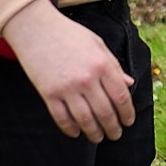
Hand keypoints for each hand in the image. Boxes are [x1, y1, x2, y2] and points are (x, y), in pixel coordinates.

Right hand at [0, 0, 136, 140]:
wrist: (36, 28)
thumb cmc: (70, 35)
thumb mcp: (98, 45)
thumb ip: (114, 66)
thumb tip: (129, 84)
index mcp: (103, 64)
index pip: (121, 97)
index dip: (127, 113)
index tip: (128, 122)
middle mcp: (87, 79)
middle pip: (105, 113)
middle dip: (113, 128)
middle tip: (115, 134)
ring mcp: (67, 88)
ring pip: (86, 120)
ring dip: (94, 133)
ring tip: (98, 137)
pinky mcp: (49, 94)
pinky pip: (63, 119)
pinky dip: (71, 129)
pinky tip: (76, 133)